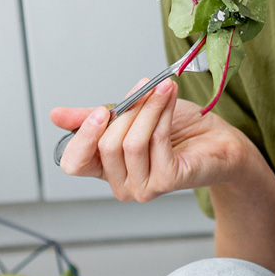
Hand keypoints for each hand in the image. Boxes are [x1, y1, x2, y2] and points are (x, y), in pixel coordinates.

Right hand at [50, 78, 245, 201]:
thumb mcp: (130, 116)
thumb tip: (56, 115)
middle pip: (105, 146)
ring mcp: (142, 187)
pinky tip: (170, 96)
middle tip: (144, 88)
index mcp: (105, 168)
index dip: (81, 137)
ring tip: (162, 88)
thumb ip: (94, 117)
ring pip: (131, 143)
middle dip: (126, 111)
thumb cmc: (178, 129)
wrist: (218, 140)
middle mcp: (121, 184)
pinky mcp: (166, 181)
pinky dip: (161, 114)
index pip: (74, 163)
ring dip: (148, 108)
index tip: (99, 111)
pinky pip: (155, 141)